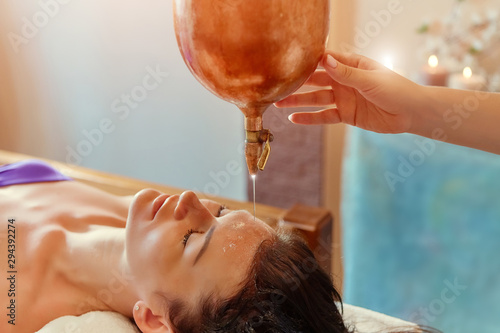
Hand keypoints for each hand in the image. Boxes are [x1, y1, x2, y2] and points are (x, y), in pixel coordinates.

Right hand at [275, 51, 423, 133]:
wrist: (410, 113)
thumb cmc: (396, 89)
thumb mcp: (370, 80)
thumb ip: (347, 73)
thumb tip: (325, 60)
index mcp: (352, 65)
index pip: (326, 60)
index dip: (309, 61)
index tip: (290, 61)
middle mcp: (345, 80)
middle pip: (316, 80)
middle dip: (297, 83)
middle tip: (278, 85)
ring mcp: (344, 98)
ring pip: (316, 99)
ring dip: (298, 101)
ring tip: (279, 104)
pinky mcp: (345, 115)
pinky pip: (324, 116)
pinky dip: (310, 118)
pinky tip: (295, 119)